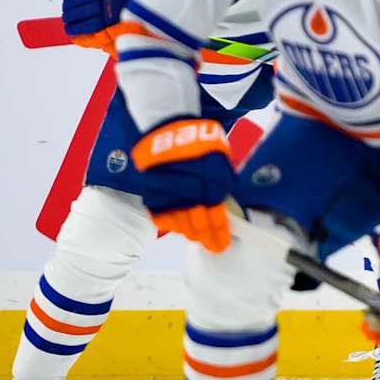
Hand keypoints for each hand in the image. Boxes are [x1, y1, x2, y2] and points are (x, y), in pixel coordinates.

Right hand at [132, 118, 233, 250]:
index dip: (220, 236)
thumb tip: (226, 201)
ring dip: (189, 233)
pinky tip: (177, 226)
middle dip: (206, 239)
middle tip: (212, 247)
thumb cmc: (200, 145)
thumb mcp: (221, 161)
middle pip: (198, 227)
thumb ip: (224, 184)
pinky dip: (169, 225)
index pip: (217, 221)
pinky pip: (161, 219)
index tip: (222, 246)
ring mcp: (170, 199)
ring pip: (180, 227)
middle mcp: (190, 198)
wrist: (169, 133)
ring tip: (196, 236)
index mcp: (212, 190)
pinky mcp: (153, 197)